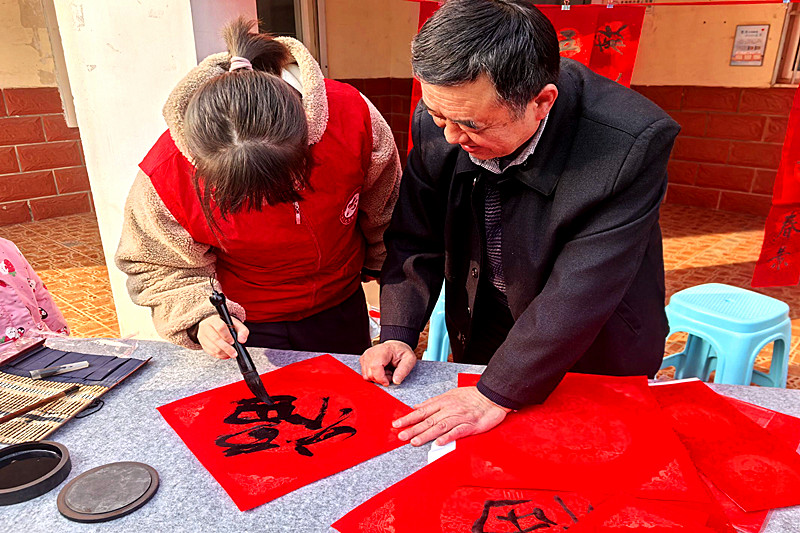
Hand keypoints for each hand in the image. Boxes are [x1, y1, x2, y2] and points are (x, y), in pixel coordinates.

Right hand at [197, 315, 248, 358]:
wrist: (214, 325)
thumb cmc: (225, 324)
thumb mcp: (236, 324)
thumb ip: (242, 331)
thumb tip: (242, 340)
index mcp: (214, 320)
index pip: (220, 327)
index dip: (227, 336)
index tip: (233, 342)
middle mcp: (206, 327)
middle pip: (216, 339)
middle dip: (226, 348)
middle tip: (234, 353)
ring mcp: (203, 336)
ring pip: (212, 347)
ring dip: (223, 353)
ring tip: (231, 354)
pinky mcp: (202, 344)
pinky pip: (210, 352)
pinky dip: (219, 355)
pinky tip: (225, 355)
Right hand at [360, 340, 416, 385]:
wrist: (395, 346)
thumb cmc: (402, 352)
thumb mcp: (409, 360)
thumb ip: (404, 370)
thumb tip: (396, 381)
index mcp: (382, 350)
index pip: (375, 367)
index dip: (381, 378)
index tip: (389, 381)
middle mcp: (370, 353)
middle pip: (370, 374)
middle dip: (381, 379)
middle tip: (390, 374)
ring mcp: (365, 356)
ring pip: (367, 376)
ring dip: (377, 378)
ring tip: (386, 371)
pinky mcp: (363, 360)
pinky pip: (365, 375)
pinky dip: (373, 376)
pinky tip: (381, 370)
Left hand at [393, 386, 509, 446]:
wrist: (491, 397)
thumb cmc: (471, 396)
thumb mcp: (450, 394)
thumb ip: (433, 402)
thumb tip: (417, 407)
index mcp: (443, 401)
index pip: (422, 411)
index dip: (408, 418)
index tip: (396, 424)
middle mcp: (449, 409)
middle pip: (428, 420)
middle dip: (413, 428)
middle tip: (400, 435)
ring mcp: (459, 417)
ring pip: (440, 427)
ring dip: (426, 435)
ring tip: (414, 442)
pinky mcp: (470, 425)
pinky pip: (457, 432)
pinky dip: (447, 437)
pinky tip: (438, 443)